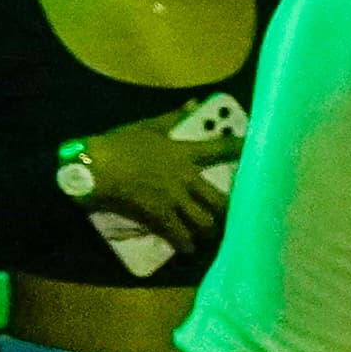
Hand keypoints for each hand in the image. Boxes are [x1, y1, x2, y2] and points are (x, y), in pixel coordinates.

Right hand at [77, 115, 228, 256]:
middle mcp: (185, 178)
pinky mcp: (159, 217)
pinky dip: (186, 245)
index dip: (240, 152)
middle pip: (220, 200)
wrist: (95, 166)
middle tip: (232, 218)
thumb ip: (175, 117)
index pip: (220, 150)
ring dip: (210, 231)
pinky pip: (180, 235)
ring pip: (204, 222)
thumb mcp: (149, 126)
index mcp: (185, 153)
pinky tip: (188, 249)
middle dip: (228, 212)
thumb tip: (195, 102)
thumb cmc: (119, 143)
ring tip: (210, 235)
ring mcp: (174, 200)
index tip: (255, 153)